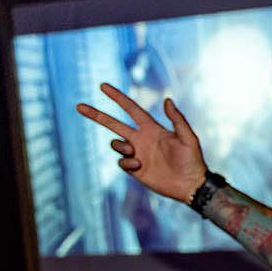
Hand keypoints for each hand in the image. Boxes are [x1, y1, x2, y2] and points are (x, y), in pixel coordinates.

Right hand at [75, 83, 208, 202]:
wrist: (190, 185)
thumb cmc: (192, 160)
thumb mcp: (188, 137)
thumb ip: (177, 119)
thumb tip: (167, 99)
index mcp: (151, 129)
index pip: (130, 109)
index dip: (117, 97)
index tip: (103, 86)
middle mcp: (141, 139)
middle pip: (113, 124)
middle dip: (96, 115)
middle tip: (79, 106)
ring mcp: (137, 154)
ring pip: (116, 144)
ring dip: (120, 145)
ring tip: (134, 152)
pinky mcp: (135, 169)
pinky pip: (121, 162)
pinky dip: (126, 162)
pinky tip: (139, 166)